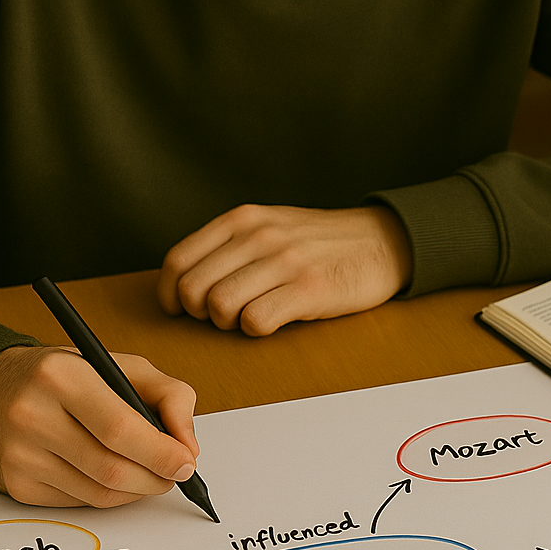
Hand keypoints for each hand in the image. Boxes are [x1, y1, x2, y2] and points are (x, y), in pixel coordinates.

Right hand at [0, 345, 199, 507]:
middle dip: (155, 478)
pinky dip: (106, 496)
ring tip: (149, 474)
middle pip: (111, 469)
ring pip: (98, 494)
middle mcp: (33, 415)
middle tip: (174, 474)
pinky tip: (112, 477)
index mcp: (62, 376)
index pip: (120, 428)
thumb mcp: (119, 364)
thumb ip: (168, 395)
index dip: (161, 453)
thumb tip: (188, 447)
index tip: (186, 463)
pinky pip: (77, 503)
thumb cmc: (64, 376)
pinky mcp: (15, 485)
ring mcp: (20, 455)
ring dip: (135, 491)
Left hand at [157, 204, 412, 334]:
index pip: (178, 260)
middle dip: (200, 313)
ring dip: (229, 323)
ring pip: (220, 307)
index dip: (169, 293)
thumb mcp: (269, 225)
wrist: (381, 242)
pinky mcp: (309, 289)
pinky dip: (256, 330)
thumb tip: (182, 279)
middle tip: (223, 315)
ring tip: (250, 316)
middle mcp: (259, 236)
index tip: (179, 308)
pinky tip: (273, 320)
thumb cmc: (318, 242)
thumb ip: (229, 244)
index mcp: (242, 219)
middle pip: (193, 289)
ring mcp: (285, 261)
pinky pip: (256, 321)